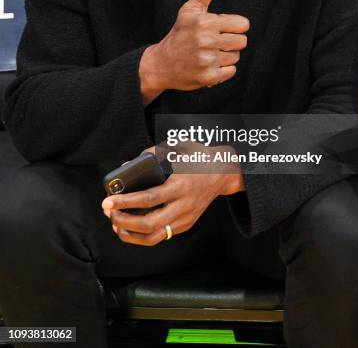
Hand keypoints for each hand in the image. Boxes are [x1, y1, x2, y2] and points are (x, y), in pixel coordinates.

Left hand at [101, 143, 244, 245]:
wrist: (224, 173)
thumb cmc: (198, 157)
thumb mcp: (178, 147)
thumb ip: (153, 153)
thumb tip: (128, 165)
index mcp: (181, 185)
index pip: (150, 198)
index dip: (126, 201)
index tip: (108, 200)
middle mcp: (184, 205)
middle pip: (149, 223)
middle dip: (123, 221)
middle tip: (108, 212)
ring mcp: (186, 218)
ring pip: (154, 237)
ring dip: (130, 234)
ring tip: (115, 223)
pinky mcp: (185, 224)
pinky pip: (161, 236)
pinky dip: (141, 235)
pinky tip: (129, 228)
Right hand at [139, 0, 249, 101]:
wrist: (161, 64)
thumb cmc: (179, 33)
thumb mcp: (190, 9)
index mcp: (206, 22)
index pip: (243, 24)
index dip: (235, 26)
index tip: (222, 29)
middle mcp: (207, 41)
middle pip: (242, 41)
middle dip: (231, 42)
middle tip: (215, 43)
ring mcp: (208, 60)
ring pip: (236, 56)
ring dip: (226, 56)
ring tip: (209, 54)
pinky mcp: (209, 77)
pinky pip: (231, 72)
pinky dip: (223, 71)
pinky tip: (209, 65)